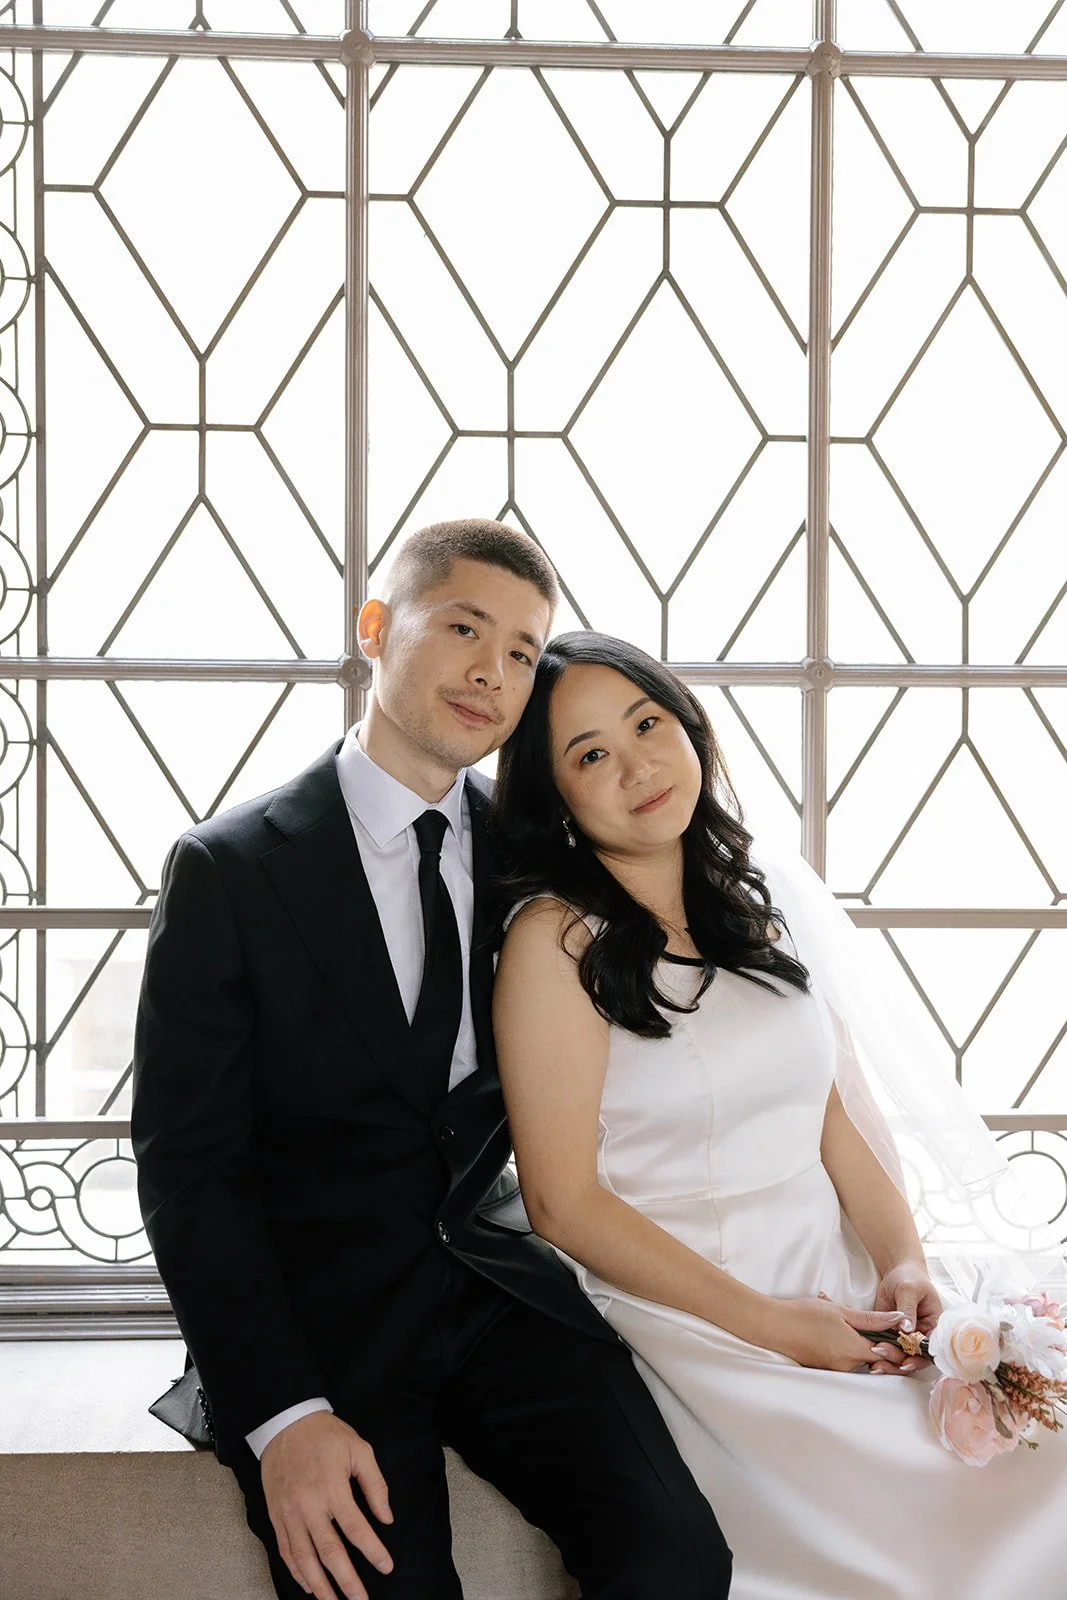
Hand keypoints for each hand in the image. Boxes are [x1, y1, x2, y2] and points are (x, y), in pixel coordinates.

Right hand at [260, 1411, 393, 1599]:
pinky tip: (309, 1585)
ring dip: (320, 1585)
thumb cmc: (325, 1435)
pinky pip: (285, 1551)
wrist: (286, 1422)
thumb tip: (387, 1516)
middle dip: (347, 1581)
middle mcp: (309, 1506)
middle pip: (329, 1553)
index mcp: (332, 1488)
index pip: (356, 1529)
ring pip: (304, 1559)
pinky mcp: (276, 1515)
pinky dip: (297, 1572)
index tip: (386, 1566)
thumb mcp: (359, 1449)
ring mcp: (289, 1513)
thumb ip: (375, 1484)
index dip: (373, 1551)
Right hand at [775, 1295, 905, 1371]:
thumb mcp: (841, 1311)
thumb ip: (872, 1319)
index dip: (896, 1343)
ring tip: (850, 1322)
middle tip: (876, 1323)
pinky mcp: (826, 1368)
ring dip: (862, 1344)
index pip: (888, 1355)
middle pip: (875, 1359)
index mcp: (853, 1351)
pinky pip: (846, 1360)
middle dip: (881, 1343)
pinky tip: (836, 1331)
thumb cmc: (804, 1315)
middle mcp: (847, 1366)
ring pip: (860, 1359)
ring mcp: (835, 1369)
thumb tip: (899, 1320)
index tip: (897, 1330)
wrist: (773, 1326)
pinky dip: (848, 1347)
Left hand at [869, 1259, 942, 1375]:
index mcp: (933, 1326)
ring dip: (888, 1362)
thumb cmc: (910, 1278)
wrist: (898, 1272)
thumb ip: (908, 1310)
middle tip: (881, 1353)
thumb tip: (907, 1329)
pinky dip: (880, 1355)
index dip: (918, 1358)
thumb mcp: (909, 1290)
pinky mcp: (891, 1335)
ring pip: (900, 1357)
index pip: (929, 1348)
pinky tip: (870, 1360)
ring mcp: (905, 1337)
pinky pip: (887, 1348)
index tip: (905, 1362)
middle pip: (913, 1356)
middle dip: (898, 1360)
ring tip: (875, 1363)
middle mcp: (921, 1335)